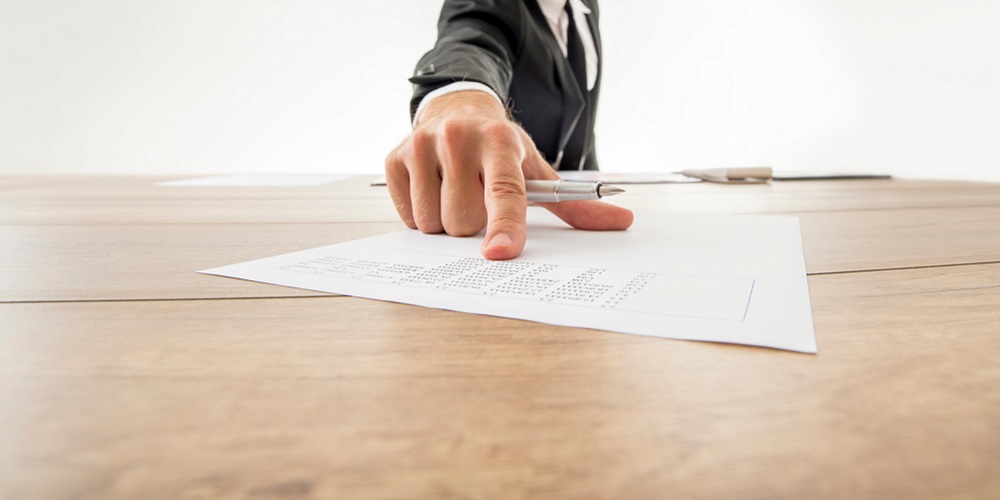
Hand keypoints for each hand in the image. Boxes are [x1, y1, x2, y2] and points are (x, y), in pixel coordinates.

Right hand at [384, 90, 632, 259]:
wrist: (458, 109)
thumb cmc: (501, 149)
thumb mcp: (537, 169)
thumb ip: (575, 203)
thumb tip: (623, 222)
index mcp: (501, 142)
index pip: (504, 193)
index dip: (504, 226)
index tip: (501, 253)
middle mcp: (459, 138)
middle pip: (463, 222)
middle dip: (473, 226)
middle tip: (478, 200)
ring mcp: (422, 145)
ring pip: (432, 223)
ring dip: (445, 223)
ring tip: (455, 194)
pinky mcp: (394, 158)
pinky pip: (407, 217)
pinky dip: (421, 215)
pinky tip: (433, 191)